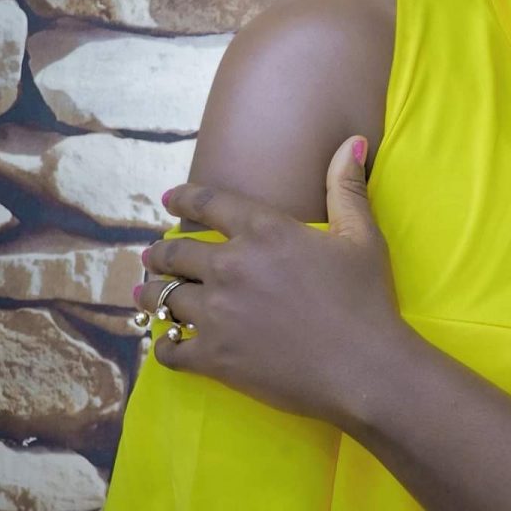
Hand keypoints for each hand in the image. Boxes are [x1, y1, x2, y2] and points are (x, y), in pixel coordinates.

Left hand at [133, 135, 406, 425]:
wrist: (363, 369)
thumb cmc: (366, 300)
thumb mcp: (361, 237)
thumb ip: (346, 188)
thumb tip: (351, 141)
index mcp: (265, 232)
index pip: (208, 204)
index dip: (183, 198)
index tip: (168, 199)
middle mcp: (231, 266)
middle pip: (175, 253)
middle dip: (158, 253)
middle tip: (150, 256)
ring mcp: (218, 314)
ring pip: (165, 298)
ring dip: (151, 295)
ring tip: (144, 294)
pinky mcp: (214, 357)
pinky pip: (171, 349)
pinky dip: (164, 345)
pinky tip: (165, 343)